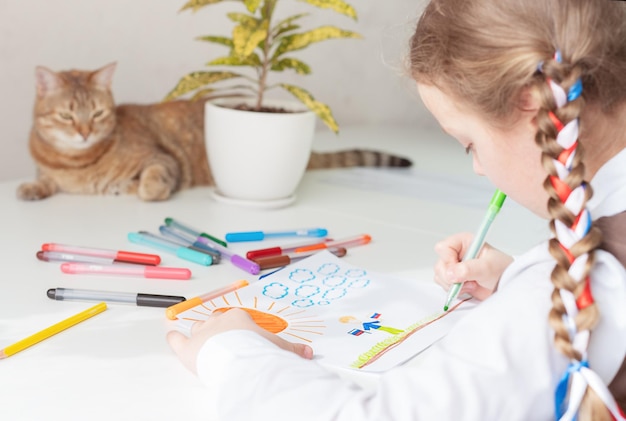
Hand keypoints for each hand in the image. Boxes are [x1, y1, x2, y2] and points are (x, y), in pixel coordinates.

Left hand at [167, 308, 313, 373]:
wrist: (239, 357)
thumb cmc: (258, 349)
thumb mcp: (278, 348)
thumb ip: (291, 349)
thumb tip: (309, 353)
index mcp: (239, 318)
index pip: (235, 319)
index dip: (237, 328)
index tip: (241, 334)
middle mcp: (218, 321)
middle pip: (215, 321)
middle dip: (218, 328)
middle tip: (222, 336)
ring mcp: (202, 333)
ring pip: (198, 328)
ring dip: (199, 333)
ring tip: (200, 337)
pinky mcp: (187, 348)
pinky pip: (176, 340)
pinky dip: (173, 338)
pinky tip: (170, 336)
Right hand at [433, 232, 512, 300]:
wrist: (506, 286)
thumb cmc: (502, 270)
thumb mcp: (487, 267)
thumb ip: (468, 269)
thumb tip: (451, 273)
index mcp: (464, 242)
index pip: (443, 248)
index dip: (448, 260)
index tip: (458, 270)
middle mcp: (457, 253)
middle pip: (440, 264)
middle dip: (450, 276)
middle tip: (465, 280)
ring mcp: (455, 267)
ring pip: (440, 276)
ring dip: (453, 284)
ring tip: (471, 284)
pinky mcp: (455, 279)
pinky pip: (444, 285)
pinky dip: (454, 290)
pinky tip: (468, 288)